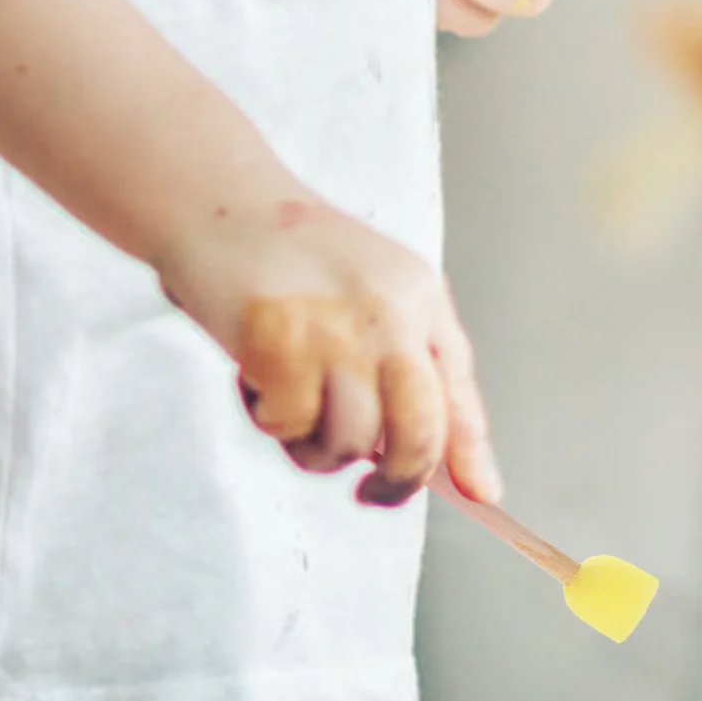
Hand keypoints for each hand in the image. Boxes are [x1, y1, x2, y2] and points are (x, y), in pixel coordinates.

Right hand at [156, 192, 500, 506]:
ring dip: (313, 443)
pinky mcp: (280, 340)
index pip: (459, 391)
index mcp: (419, 297)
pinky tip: (254, 374)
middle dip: (398, 479)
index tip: (482, 498)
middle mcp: (388, 312)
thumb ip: (416, 373)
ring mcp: (335, 328)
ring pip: (348, 440)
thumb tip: (467, 478)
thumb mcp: (374, 297)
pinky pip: (287, 423)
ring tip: (288, 401)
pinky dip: (267, 416)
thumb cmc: (293, 260)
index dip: (469, 454)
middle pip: (418, 431)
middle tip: (371, 490)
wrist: (219, 203)